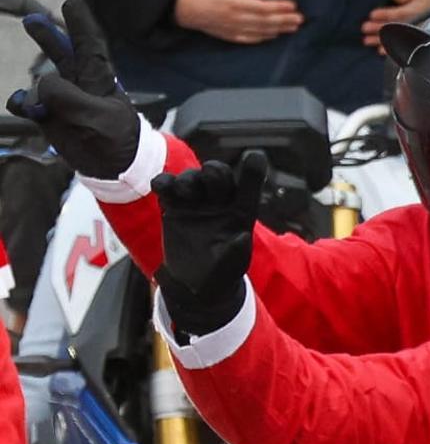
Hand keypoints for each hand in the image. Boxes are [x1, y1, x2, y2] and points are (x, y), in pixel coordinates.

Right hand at [6, 0, 138, 179]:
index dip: (80, 24)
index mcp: (98, 78)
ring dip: (36, 89)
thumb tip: (40, 89)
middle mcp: (79, 83)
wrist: (115, 172)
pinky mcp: (51, 116)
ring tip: (37, 106)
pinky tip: (22, 106)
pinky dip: (23, 103)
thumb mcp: (99, 118)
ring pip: (42, 81)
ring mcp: (63, 99)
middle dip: (47, 36)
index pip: (89, 45)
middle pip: (61, 52)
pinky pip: (30, 104)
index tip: (72, 4)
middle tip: (32, 20)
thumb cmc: (117, 142)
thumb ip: (69, 98)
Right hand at [152, 151, 266, 338]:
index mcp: (240, 212)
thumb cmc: (220, 274)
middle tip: (209, 181)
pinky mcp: (173, 206)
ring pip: (192, 178)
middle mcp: (219, 202)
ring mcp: (195, 202)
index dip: (252, 171)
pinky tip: (159, 186)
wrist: (194, 286)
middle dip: (214, 173)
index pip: (248, 187)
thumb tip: (241, 237)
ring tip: (184, 191)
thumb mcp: (232, 267)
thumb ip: (236, 252)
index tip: (255, 158)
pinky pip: (167, 187)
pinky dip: (163, 183)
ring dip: (189, 179)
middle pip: (217, 174)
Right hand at [173, 0, 303, 43]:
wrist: (183, 8)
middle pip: (266, 22)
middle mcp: (236, 19)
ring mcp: (234, 30)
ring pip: (261, 32)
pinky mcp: (230, 36)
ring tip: (293, 27)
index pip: (263, 7)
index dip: (279, 8)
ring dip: (279, 29)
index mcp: (234, 2)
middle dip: (285, 20)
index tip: (293, 6)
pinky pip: (251, 39)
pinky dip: (265, 37)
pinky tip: (274, 35)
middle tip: (300, 19)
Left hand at [362, 0, 429, 49]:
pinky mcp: (413, 41)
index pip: (397, 14)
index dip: (384, 14)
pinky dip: (389, 50)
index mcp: (415, 13)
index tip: (372, 15)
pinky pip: (400, 46)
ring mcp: (413, 34)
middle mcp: (414, 25)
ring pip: (394, 38)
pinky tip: (380, 51)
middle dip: (378, 28)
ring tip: (367, 41)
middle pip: (393, 28)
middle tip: (365, 29)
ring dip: (379, 40)